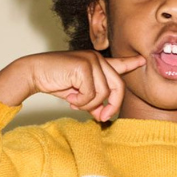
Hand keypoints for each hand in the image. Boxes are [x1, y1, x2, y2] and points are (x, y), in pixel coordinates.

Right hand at [0, 50, 145, 121]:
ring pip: (103, 94)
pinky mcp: (83, 66)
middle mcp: (97, 59)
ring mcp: (91, 60)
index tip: (142, 60)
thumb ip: (93, 103)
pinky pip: (91, 94)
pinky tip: (69, 97)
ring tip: (74, 101)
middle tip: (100, 118)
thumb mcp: (78, 95)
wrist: (35, 73)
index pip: (118, 64)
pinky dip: (80, 102)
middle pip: (117, 87)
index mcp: (96, 63)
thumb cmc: (55, 82)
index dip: (130, 63)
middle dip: (111, 106)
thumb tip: (103, 116)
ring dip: (88, 105)